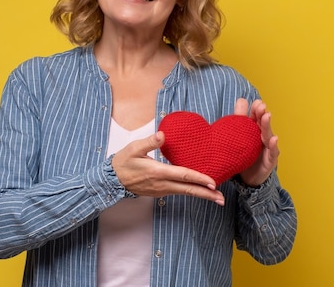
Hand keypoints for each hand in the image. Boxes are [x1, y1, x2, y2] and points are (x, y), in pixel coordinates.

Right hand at [111, 132, 225, 204]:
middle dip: (206, 195)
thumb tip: (162, 135)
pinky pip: (179, 192)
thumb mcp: (133, 148)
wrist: (112, 180)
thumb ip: (149, 142)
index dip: (198, 179)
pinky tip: (200, 191)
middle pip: (188, 190)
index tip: (213, 182)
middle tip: (222, 199)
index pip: (182, 175)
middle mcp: (162, 184)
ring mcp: (161, 190)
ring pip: (185, 193)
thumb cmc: (123, 162)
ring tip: (217, 197)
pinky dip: (192, 192)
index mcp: (157, 172)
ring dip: (201, 195)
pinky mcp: (160, 192)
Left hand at [234, 98, 279, 186]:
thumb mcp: (239, 137)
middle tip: (261, 106)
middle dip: (262, 114)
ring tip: (267, 116)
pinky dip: (273, 145)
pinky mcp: (270, 160)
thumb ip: (239, 119)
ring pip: (268, 135)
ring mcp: (268, 149)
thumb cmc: (244, 155)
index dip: (256, 110)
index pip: (256, 118)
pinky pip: (272, 152)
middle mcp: (262, 138)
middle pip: (263, 124)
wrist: (247, 179)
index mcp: (254, 131)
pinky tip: (273, 139)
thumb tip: (241, 100)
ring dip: (267, 125)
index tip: (256, 102)